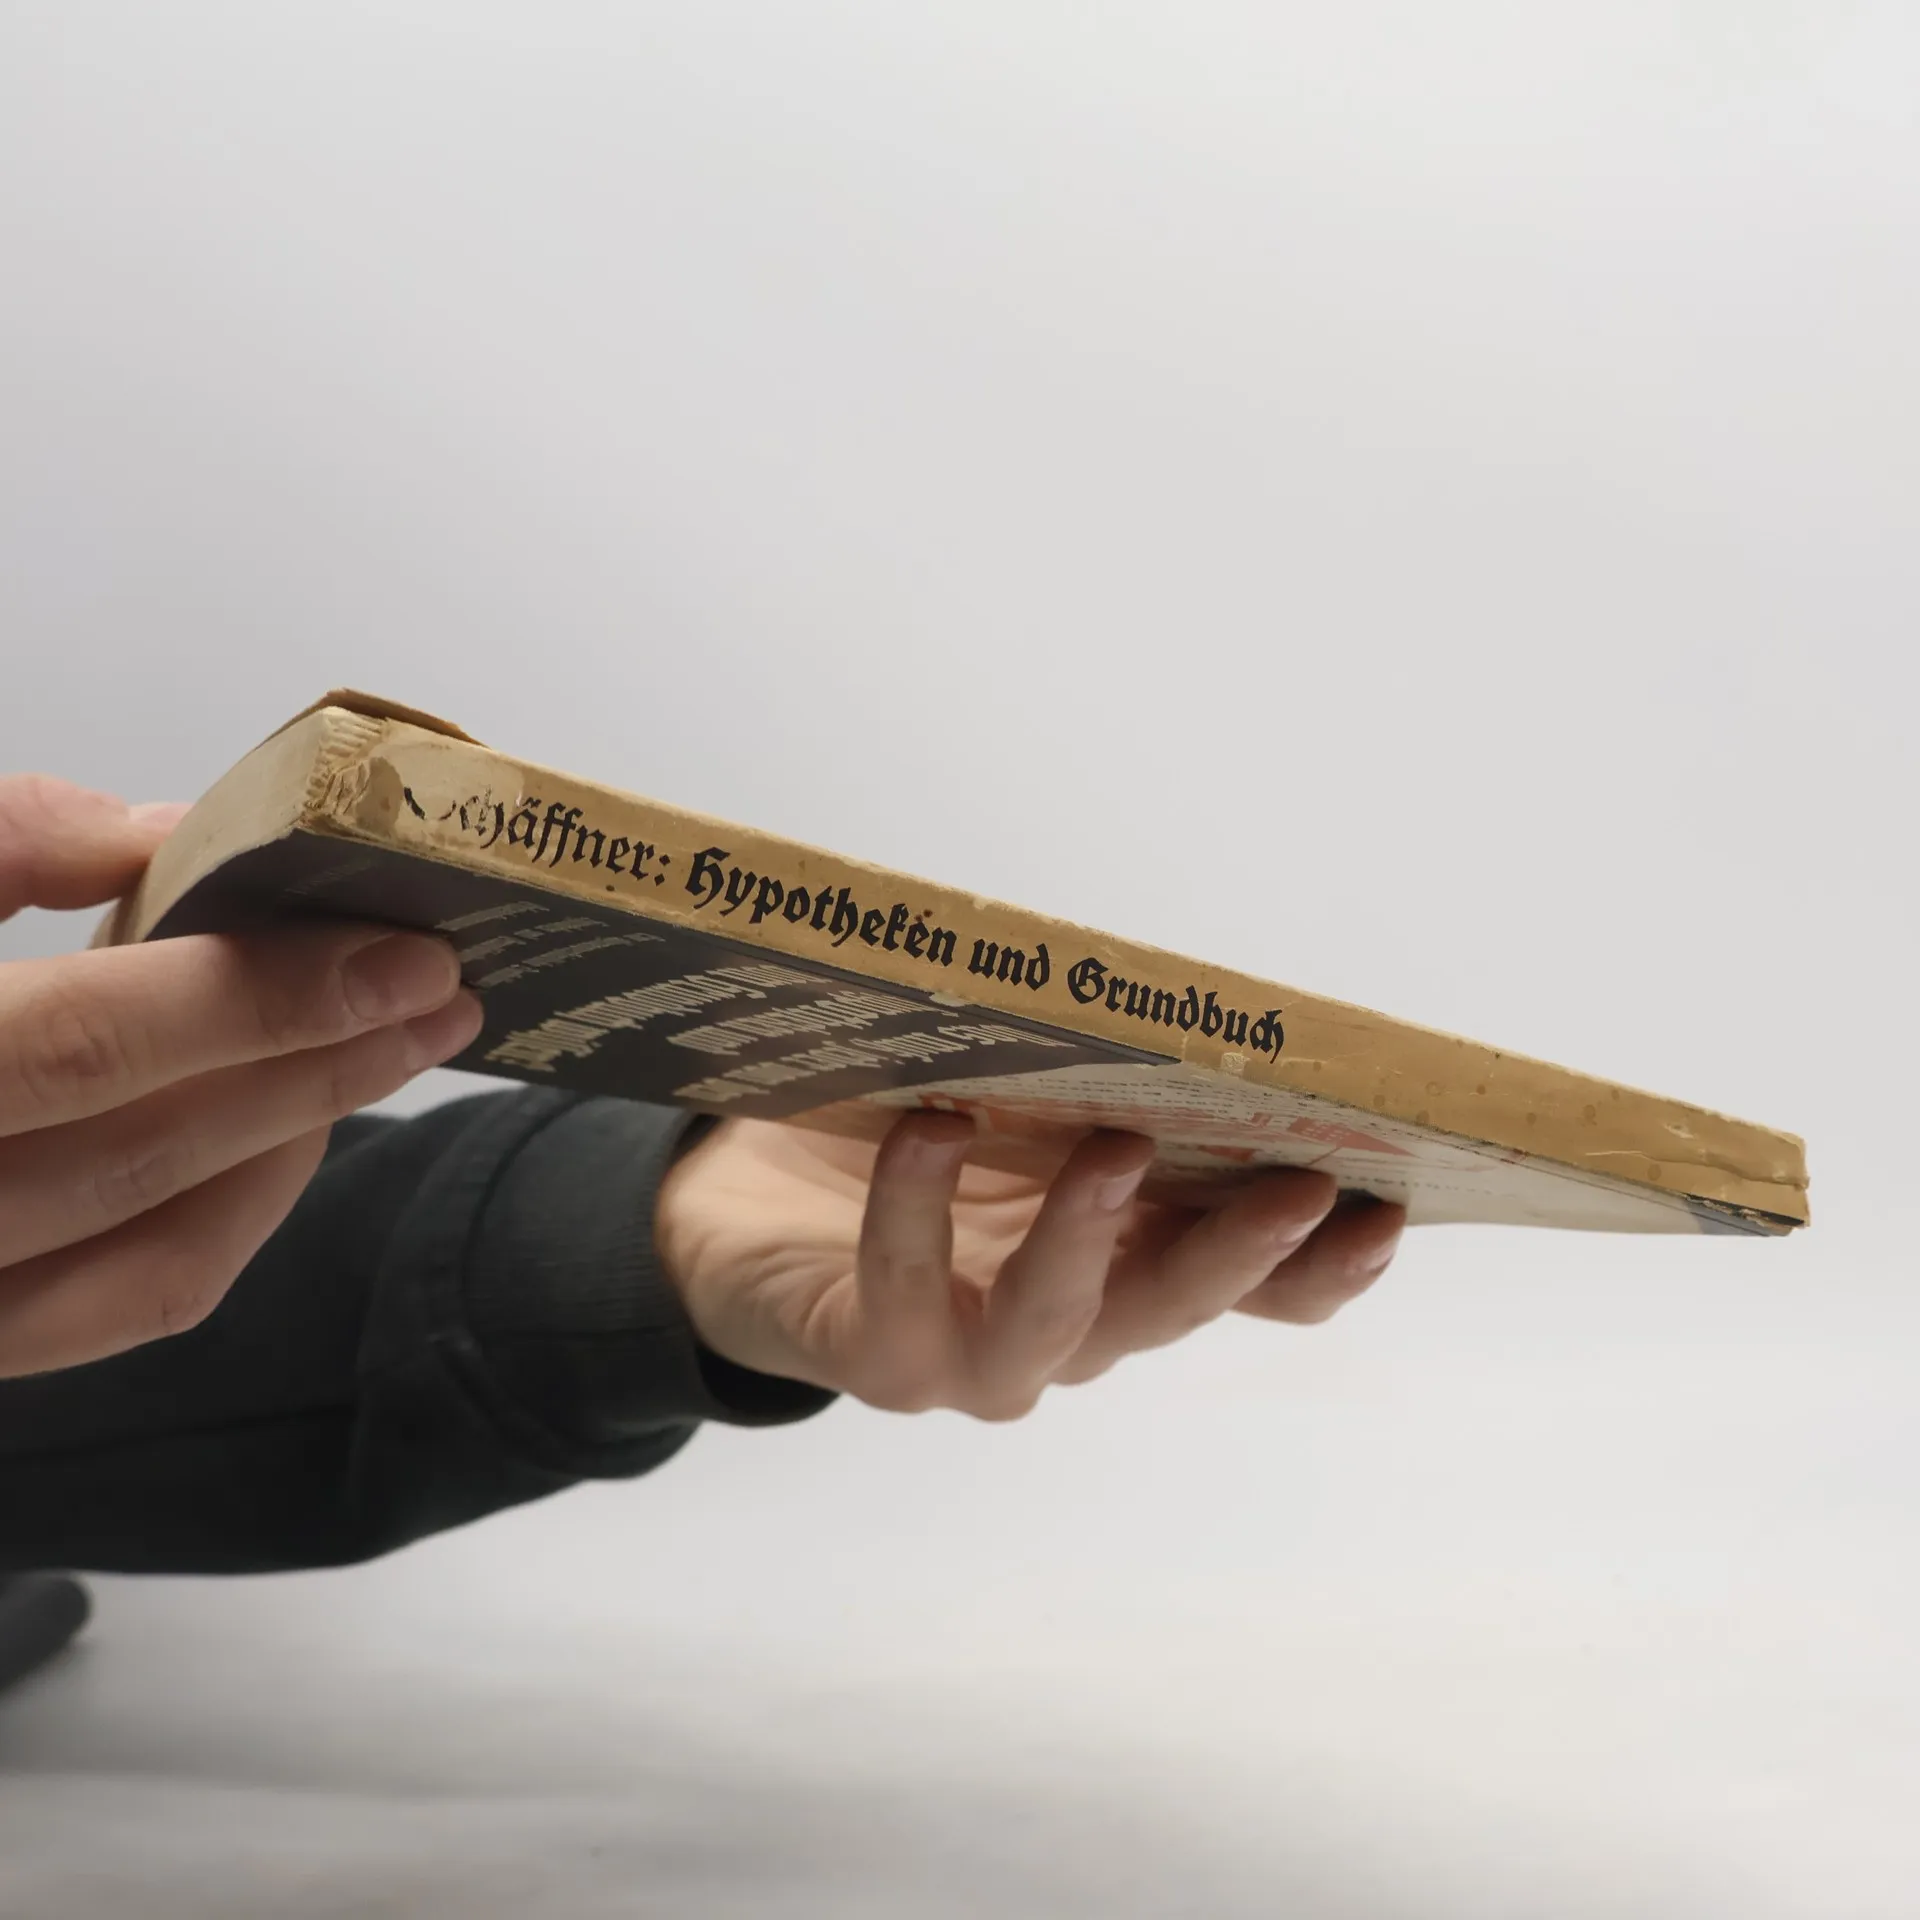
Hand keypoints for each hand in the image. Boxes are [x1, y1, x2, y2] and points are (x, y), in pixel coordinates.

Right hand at [0, 775, 481, 1377]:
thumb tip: (154, 835)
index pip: (69, 1053)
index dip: (251, 998)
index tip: (396, 946)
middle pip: (134, 1161)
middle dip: (314, 1069)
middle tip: (441, 993)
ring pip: (140, 1263)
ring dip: (285, 1152)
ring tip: (384, 1054)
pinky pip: (105, 1309)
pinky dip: (213, 1223)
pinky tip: (275, 1136)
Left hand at [657, 1110, 1404, 1419]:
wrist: (747, 1226)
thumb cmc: (903, 1154)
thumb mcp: (1019, 1122)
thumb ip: (1095, 1096)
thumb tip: (1178, 1002)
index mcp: (1121, 1268)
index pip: (1246, 1290)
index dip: (1322, 1268)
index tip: (1388, 1208)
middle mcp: (1066, 1330)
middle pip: (1172, 1309)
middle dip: (1242, 1255)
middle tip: (1298, 1187)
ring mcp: (975, 1358)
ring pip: (1054, 1321)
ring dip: (1089, 1238)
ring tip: (1110, 1150)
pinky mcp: (878, 1356)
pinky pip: (903, 1284)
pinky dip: (918, 1205)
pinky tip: (933, 1129)